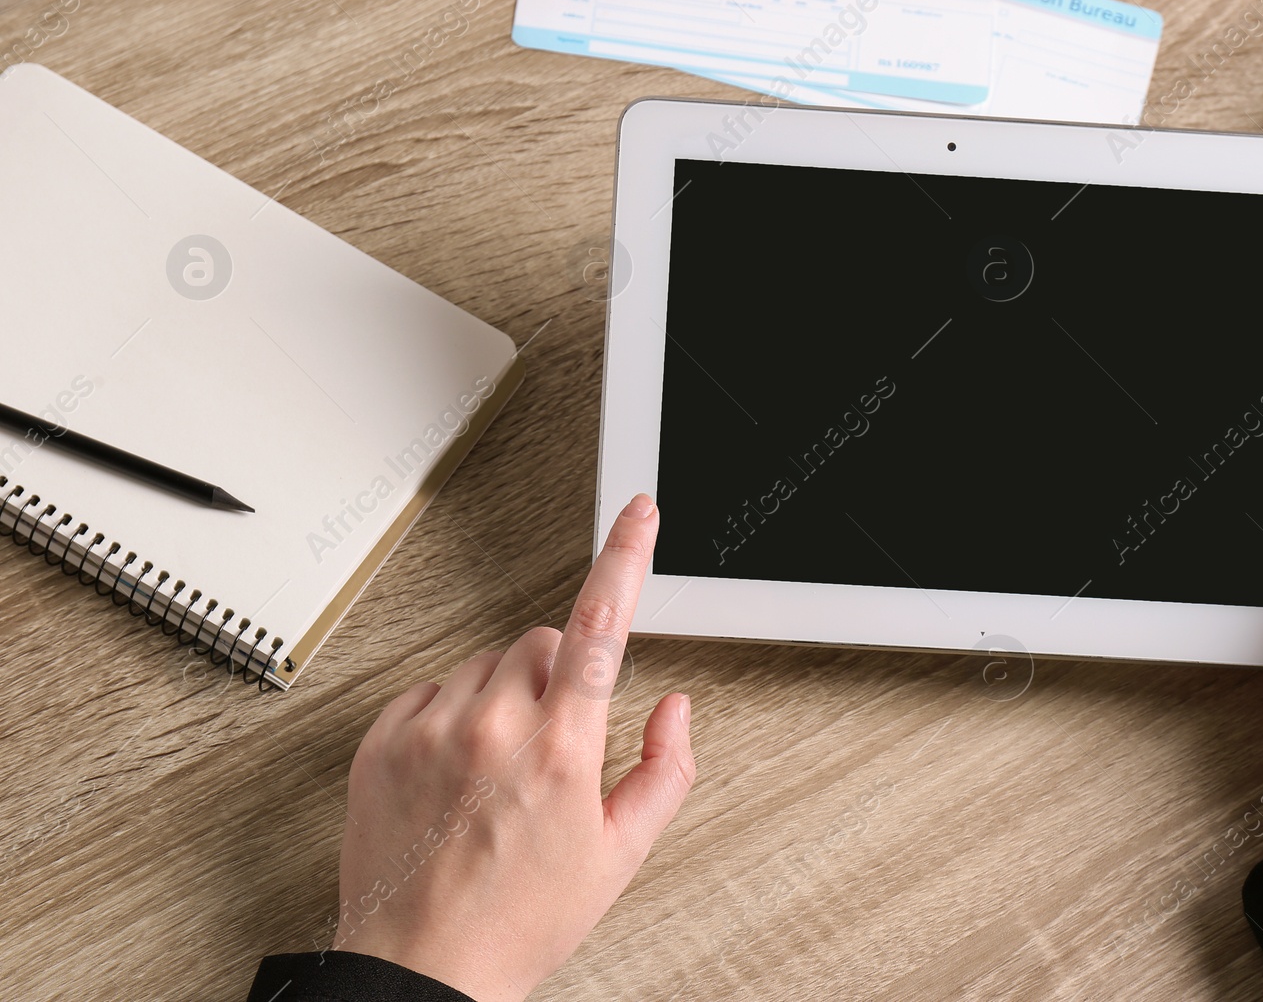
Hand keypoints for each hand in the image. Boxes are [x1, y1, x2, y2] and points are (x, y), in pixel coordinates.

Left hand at [332, 493, 694, 1000]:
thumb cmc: (518, 919)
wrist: (419, 968)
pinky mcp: (381, 741)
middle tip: (557, 742)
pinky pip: (430, 688)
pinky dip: (451, 713)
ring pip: (487, 663)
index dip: (625, 557)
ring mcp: (430, 730)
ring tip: (500, 772)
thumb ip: (664, 770)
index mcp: (560, 749)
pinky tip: (458, 770)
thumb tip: (674, 707)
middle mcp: (491, 726)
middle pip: (544, 641)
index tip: (637, 513)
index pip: (602, 625)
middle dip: (562, 675)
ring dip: (505, 695)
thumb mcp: (619, 856)